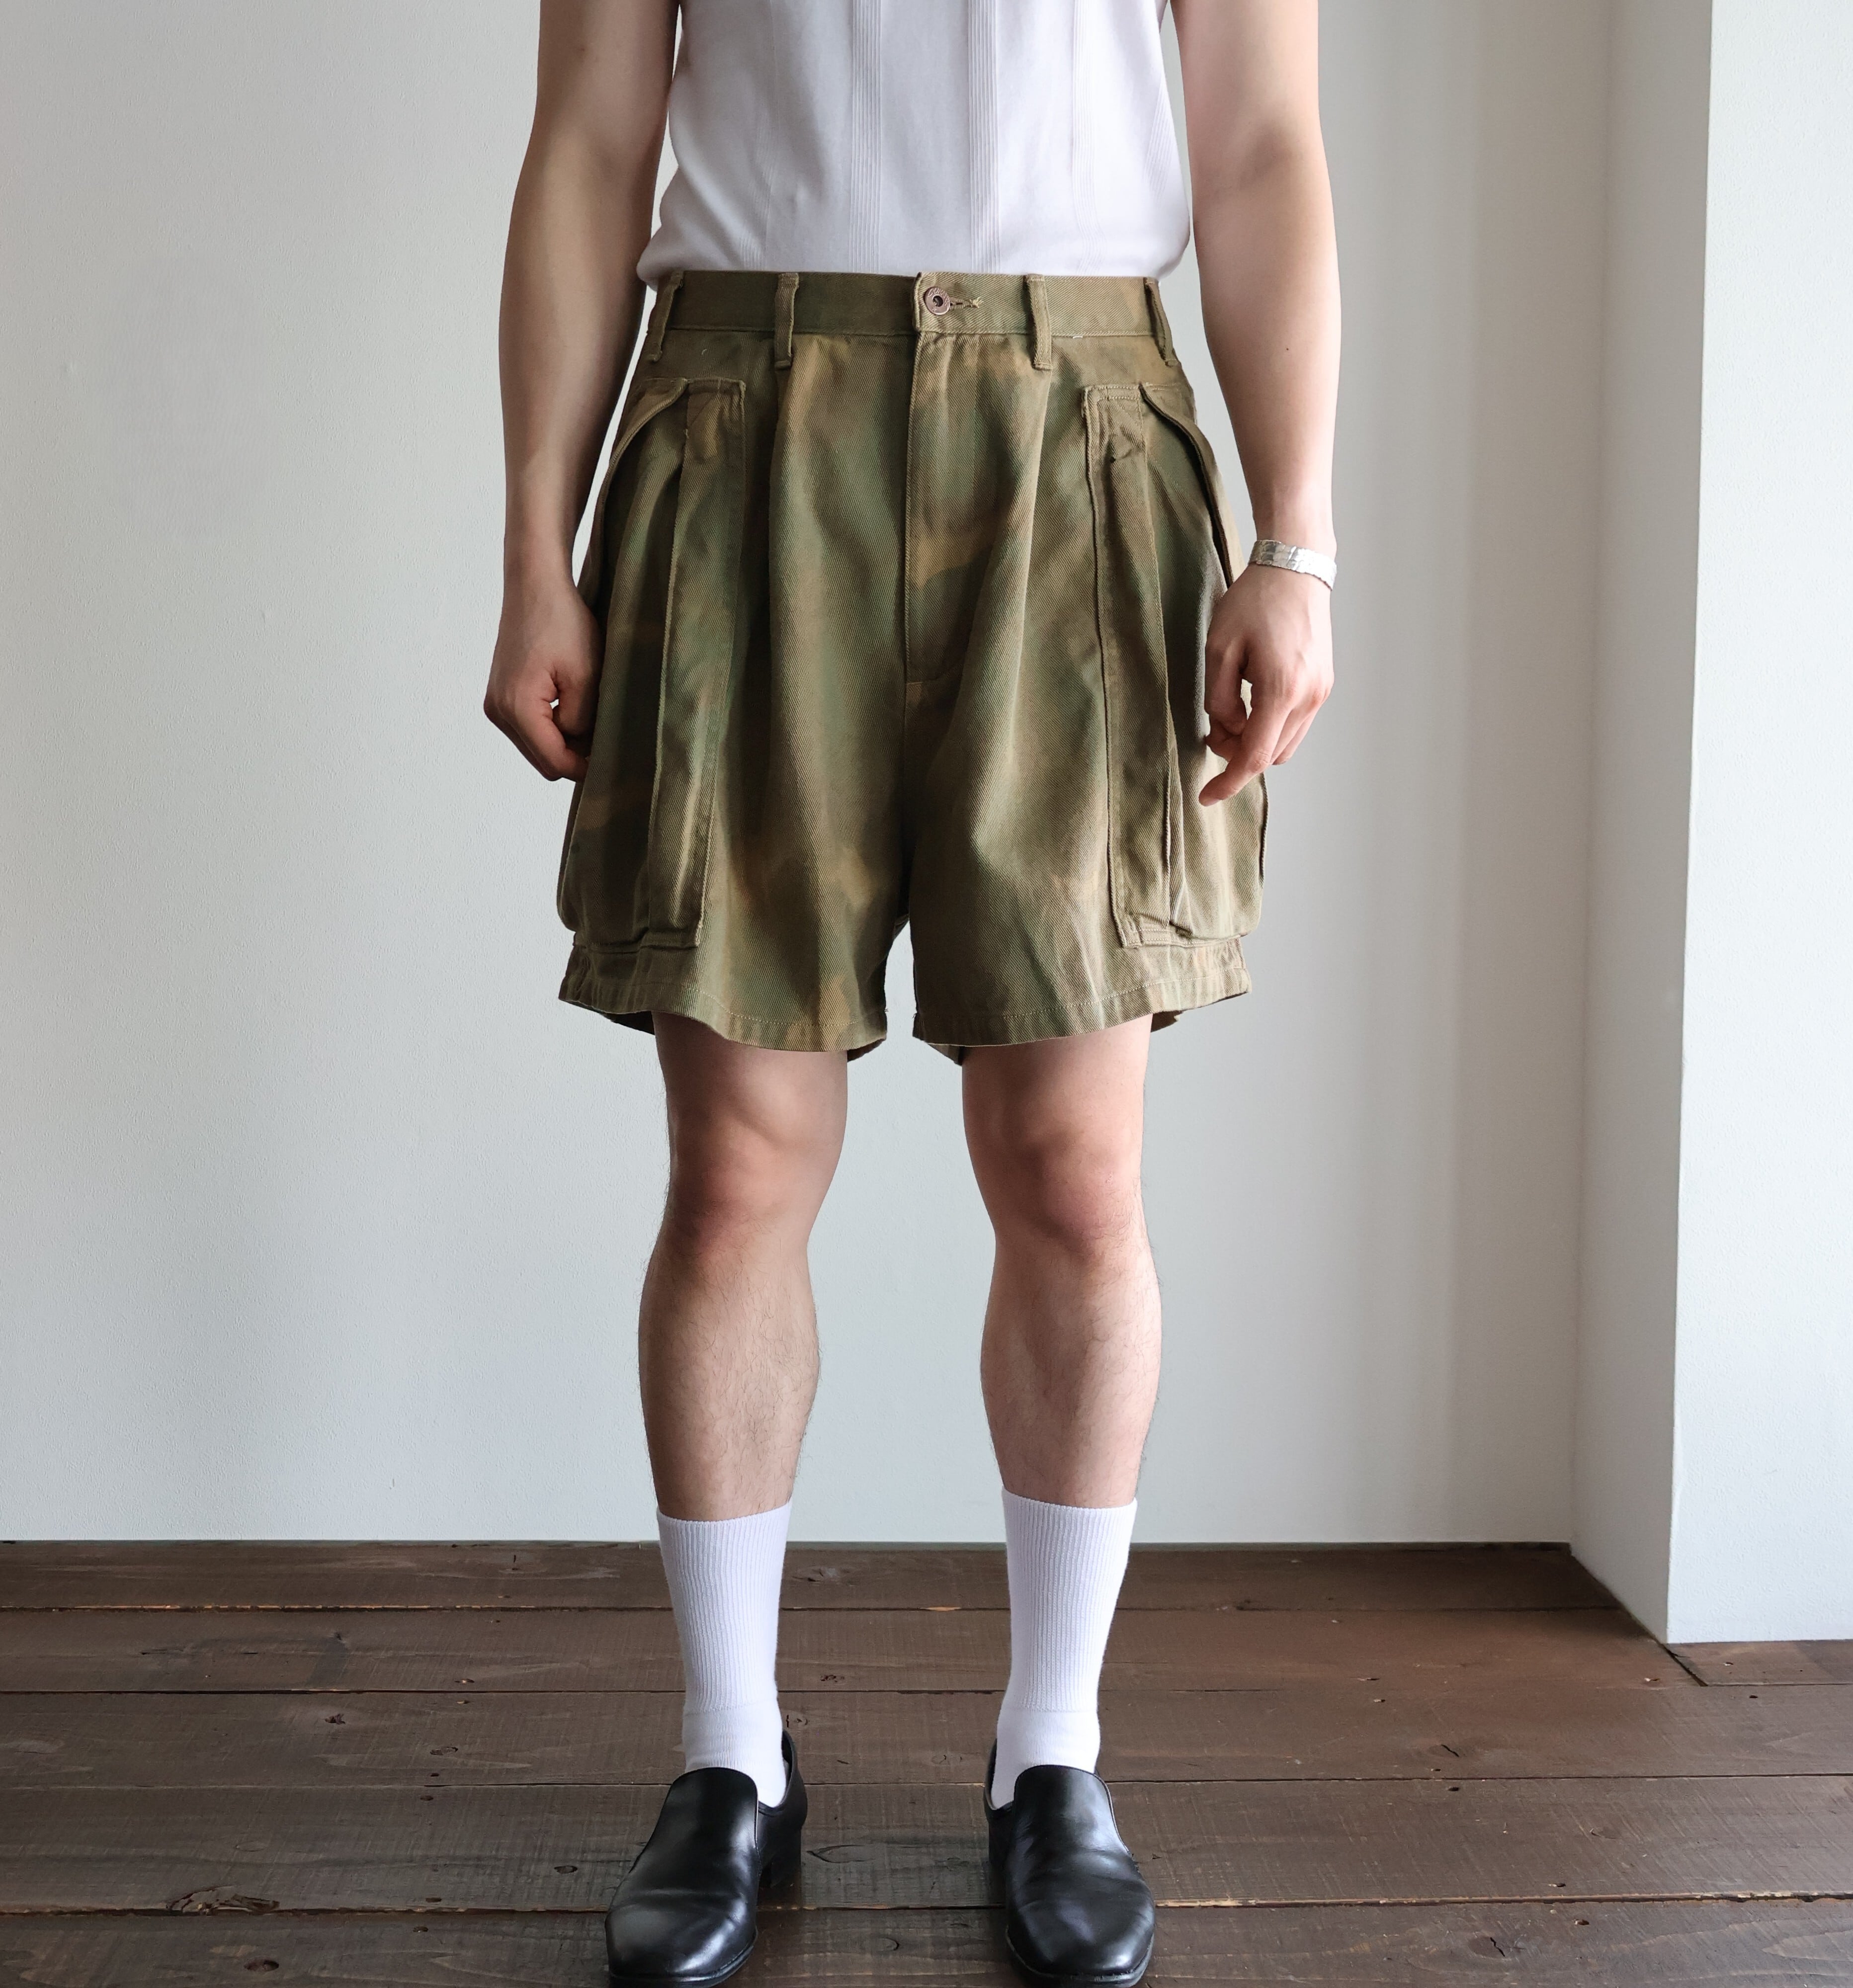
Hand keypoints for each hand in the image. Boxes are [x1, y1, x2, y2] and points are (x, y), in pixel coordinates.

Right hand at [484, 563, 599, 780]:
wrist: (535, 586)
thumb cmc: (563, 623)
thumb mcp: (586, 676)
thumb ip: (583, 722)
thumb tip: (583, 751)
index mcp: (517, 707)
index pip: (555, 762)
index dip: (586, 766)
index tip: (613, 757)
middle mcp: (498, 711)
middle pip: (544, 761)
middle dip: (575, 754)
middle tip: (605, 731)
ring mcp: (496, 705)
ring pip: (537, 747)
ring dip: (564, 739)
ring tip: (588, 709)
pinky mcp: (500, 697)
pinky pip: (530, 729)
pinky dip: (552, 725)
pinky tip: (571, 701)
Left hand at [1198, 563, 1333, 803]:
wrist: (1295, 569)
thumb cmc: (1254, 602)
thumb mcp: (1219, 649)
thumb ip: (1218, 699)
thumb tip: (1226, 728)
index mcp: (1281, 690)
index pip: (1253, 756)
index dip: (1227, 782)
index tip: (1205, 797)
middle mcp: (1308, 697)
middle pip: (1269, 755)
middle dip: (1237, 755)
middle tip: (1213, 730)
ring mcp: (1321, 692)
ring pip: (1284, 745)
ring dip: (1255, 742)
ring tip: (1231, 714)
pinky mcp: (1323, 685)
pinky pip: (1295, 725)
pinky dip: (1270, 727)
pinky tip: (1251, 705)